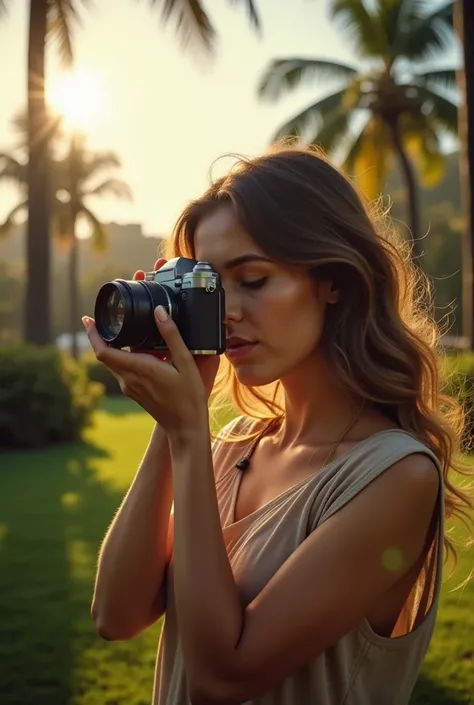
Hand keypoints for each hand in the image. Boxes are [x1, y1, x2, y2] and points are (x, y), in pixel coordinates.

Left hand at [82, 258, 219, 433]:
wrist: (185, 427)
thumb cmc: (188, 396)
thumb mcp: (186, 362)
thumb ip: (172, 335)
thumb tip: (159, 312)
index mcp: (139, 369)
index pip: (104, 352)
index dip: (93, 334)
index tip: (89, 320)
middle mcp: (129, 379)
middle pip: (104, 356)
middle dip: (97, 337)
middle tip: (97, 319)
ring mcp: (129, 388)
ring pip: (112, 364)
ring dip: (110, 347)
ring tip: (117, 331)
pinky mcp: (134, 392)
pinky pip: (122, 371)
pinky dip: (122, 358)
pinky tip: (135, 351)